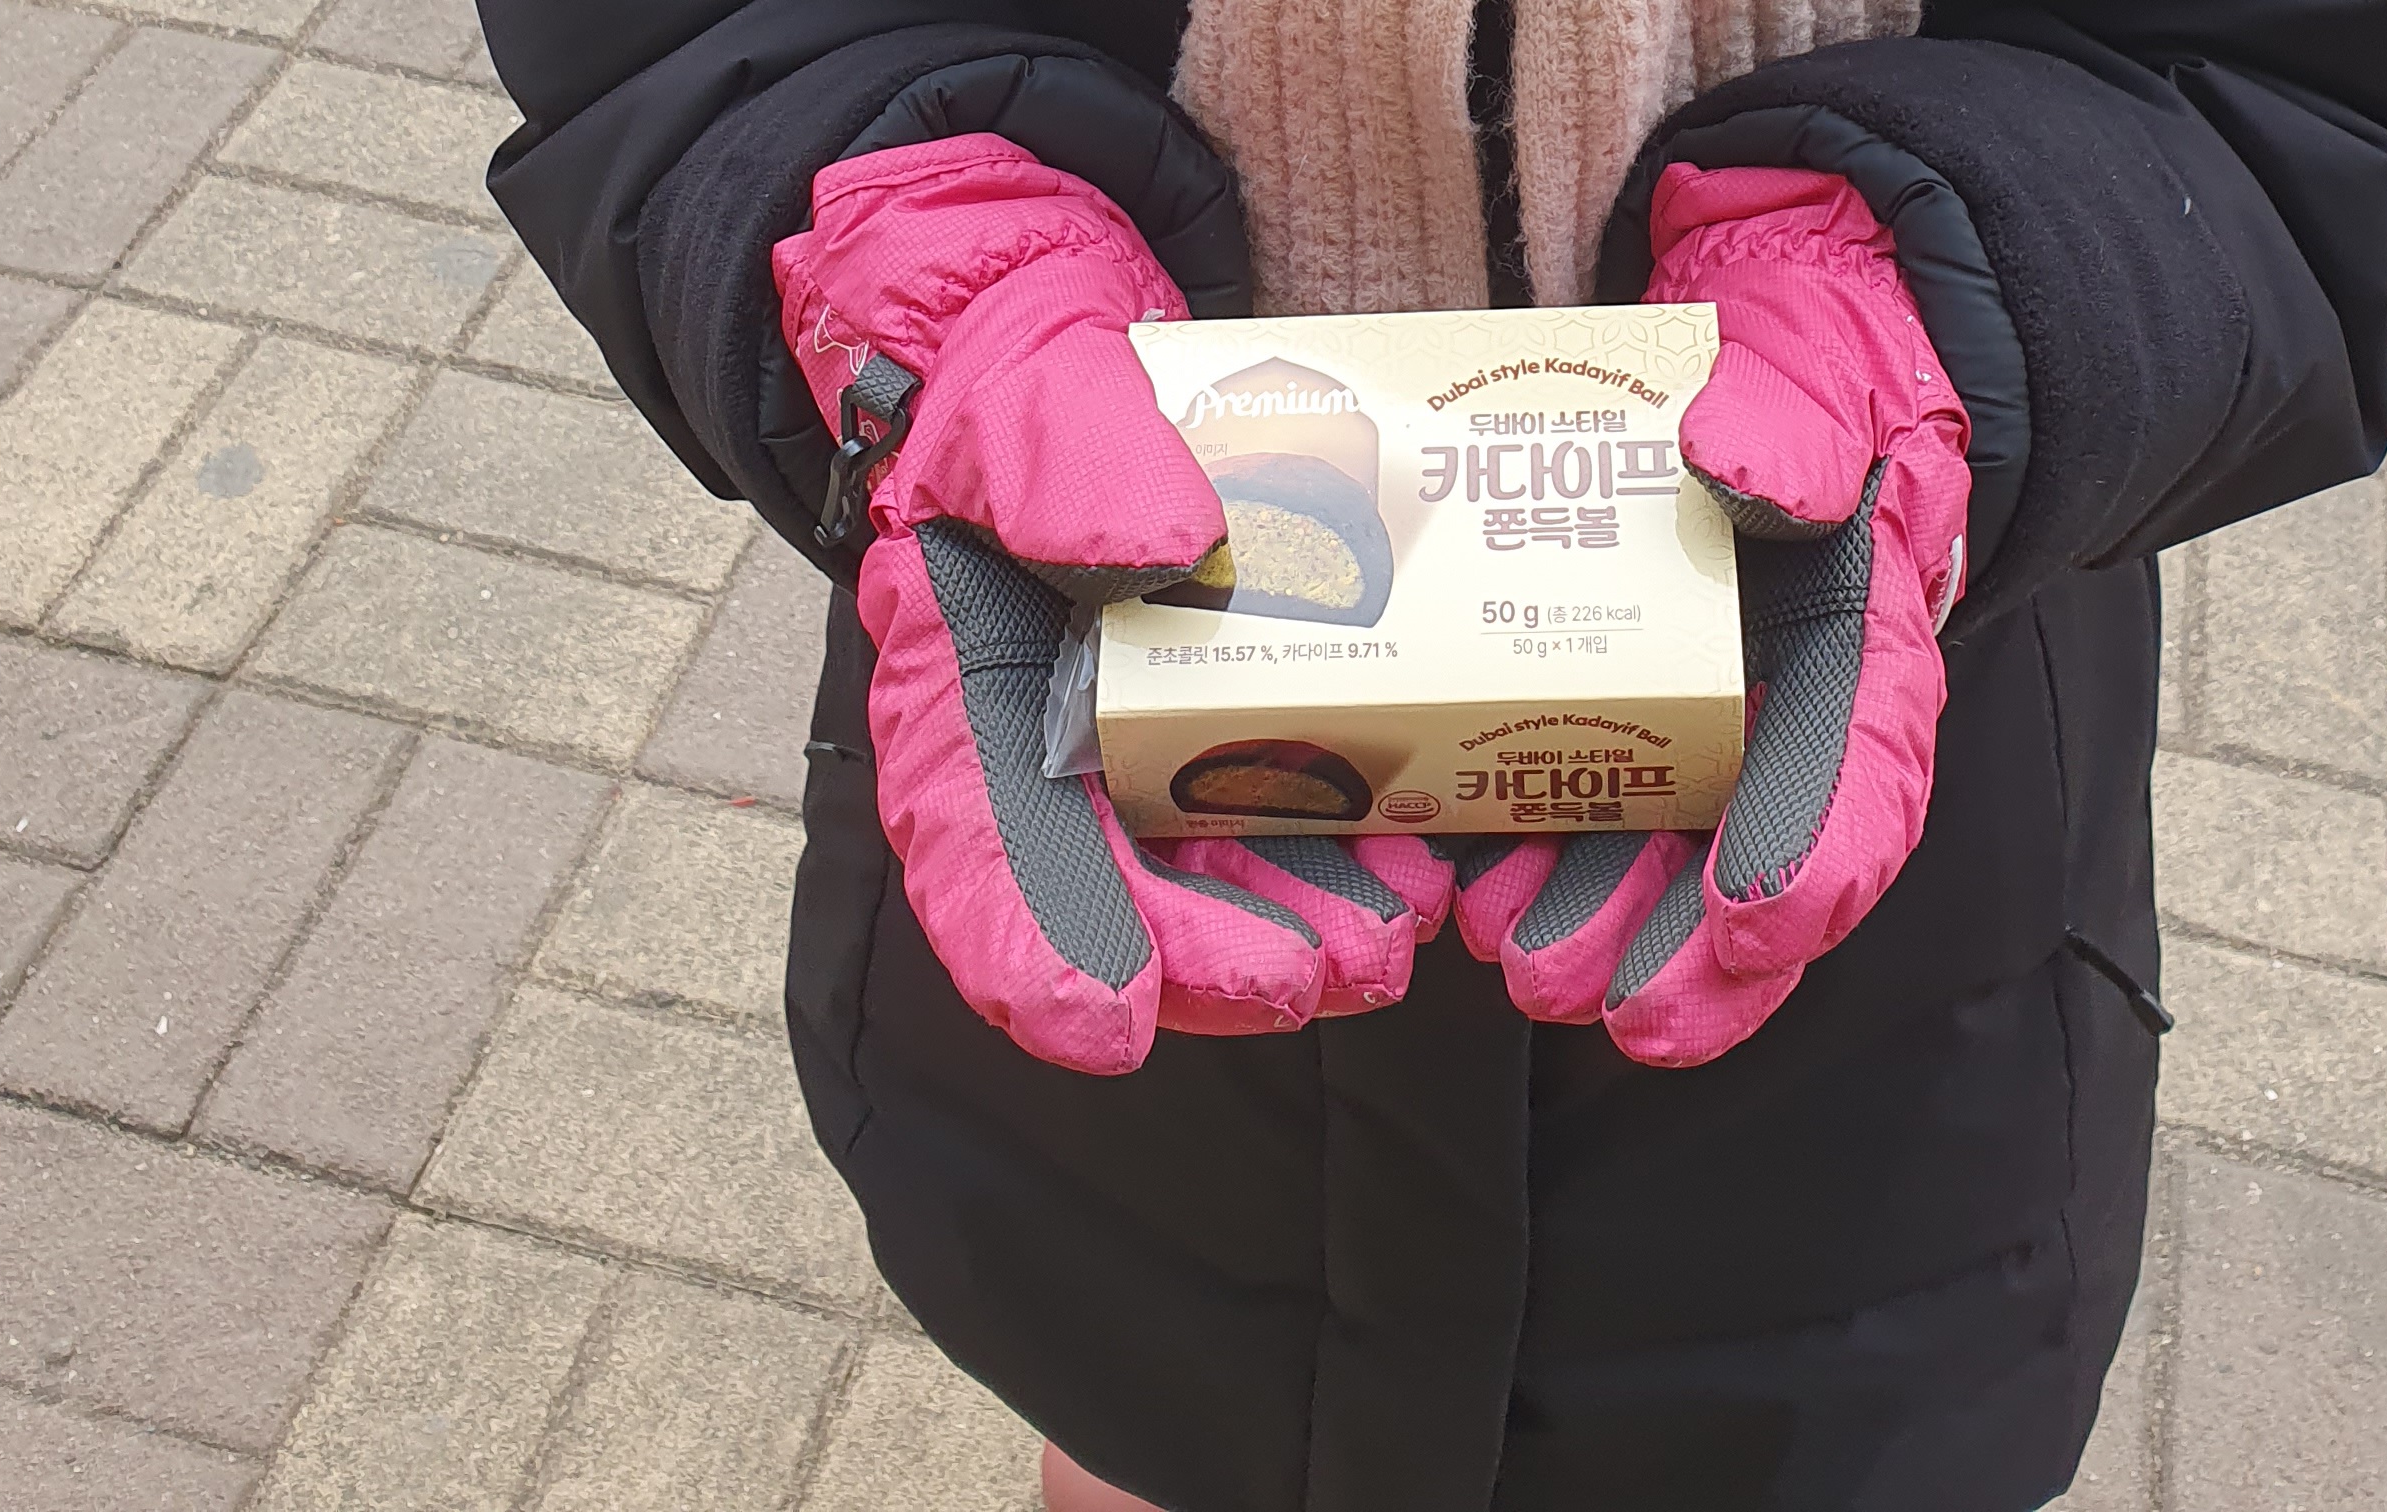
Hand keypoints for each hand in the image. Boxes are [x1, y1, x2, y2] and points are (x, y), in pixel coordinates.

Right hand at [778, 134, 1446, 1072]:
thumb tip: (1159, 552)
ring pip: (1208, 881)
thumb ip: (1068, 467)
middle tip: (1308, 985)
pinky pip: (1290, 827)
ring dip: (1294, 930)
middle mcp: (1048, 750)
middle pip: (1109, 894)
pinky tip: (1422, 869)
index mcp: (964, 685)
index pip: (972, 835)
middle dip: (1207, 958)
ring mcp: (1146, 756)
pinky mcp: (1237, 739)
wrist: (1090, 360)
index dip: (1029, 939)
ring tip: (1385, 942)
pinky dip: (1350, 861)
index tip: (1098, 1025)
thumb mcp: (1033, 398)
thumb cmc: (1037, 385)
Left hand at [1455, 164, 1971, 1067]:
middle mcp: (1785, 716)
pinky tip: (1466, 898)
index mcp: (1859, 648)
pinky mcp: (1613, 719)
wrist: (1758, 359)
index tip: (1763, 927)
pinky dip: (1529, 864)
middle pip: (1761, 865)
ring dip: (1603, 931)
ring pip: (1664, 863)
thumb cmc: (1799, 382)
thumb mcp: (1811, 385)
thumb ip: (1791, 431)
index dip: (1820, 856)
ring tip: (1530, 970)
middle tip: (1629, 1020)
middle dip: (1696, 957)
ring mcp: (1698, 731)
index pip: (1866, 768)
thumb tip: (1751, 472)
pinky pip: (1577, 813)